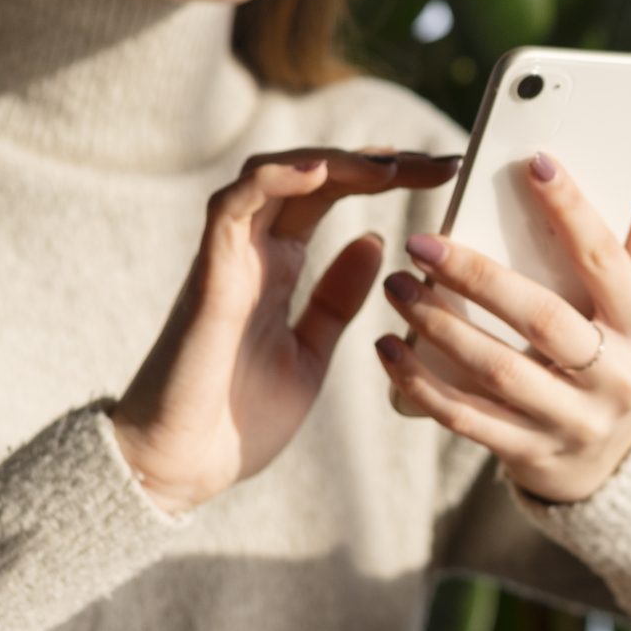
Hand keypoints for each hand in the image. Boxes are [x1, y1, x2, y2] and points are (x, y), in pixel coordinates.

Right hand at [111, 149, 459, 514]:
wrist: (181, 470)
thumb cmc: (238, 419)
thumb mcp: (312, 351)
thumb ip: (337, 297)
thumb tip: (375, 240)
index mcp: (278, 265)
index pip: (333, 193)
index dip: (386, 173)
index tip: (448, 172)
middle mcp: (252, 250)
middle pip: (312, 174)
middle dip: (378, 160)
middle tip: (444, 163)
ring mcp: (228, 258)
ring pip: (273, 174)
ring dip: (335, 162)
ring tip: (395, 166)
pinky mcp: (209, 275)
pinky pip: (233, 206)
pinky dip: (274, 178)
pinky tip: (320, 171)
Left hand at [377, 154, 630, 503]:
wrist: (610, 463)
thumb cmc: (613, 360)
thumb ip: (630, 252)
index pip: (606, 260)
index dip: (573, 211)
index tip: (534, 164)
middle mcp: (617, 378)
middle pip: (542, 318)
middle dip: (477, 277)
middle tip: (422, 243)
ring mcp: (573, 422)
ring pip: (498, 370)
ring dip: (439, 325)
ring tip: (397, 288)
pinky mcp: (530, 453)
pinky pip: (466, 418)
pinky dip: (421, 383)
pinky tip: (388, 349)